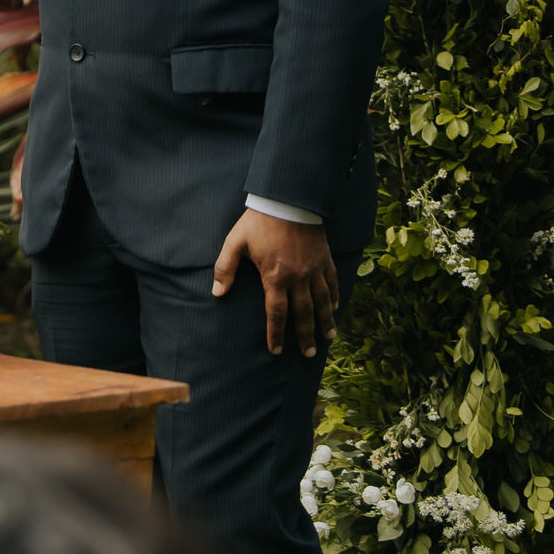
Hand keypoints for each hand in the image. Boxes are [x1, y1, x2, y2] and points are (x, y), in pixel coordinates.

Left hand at [211, 209, 338, 357]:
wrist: (288, 199)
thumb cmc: (259, 221)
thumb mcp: (235, 242)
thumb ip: (225, 268)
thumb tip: (217, 293)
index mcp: (275, 277)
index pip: (276, 314)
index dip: (276, 334)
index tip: (277, 350)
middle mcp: (298, 278)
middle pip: (304, 314)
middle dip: (305, 336)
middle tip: (309, 354)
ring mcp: (314, 269)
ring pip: (323, 302)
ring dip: (325, 322)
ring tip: (328, 338)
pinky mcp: (324, 258)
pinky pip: (332, 282)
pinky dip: (335, 297)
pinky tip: (335, 308)